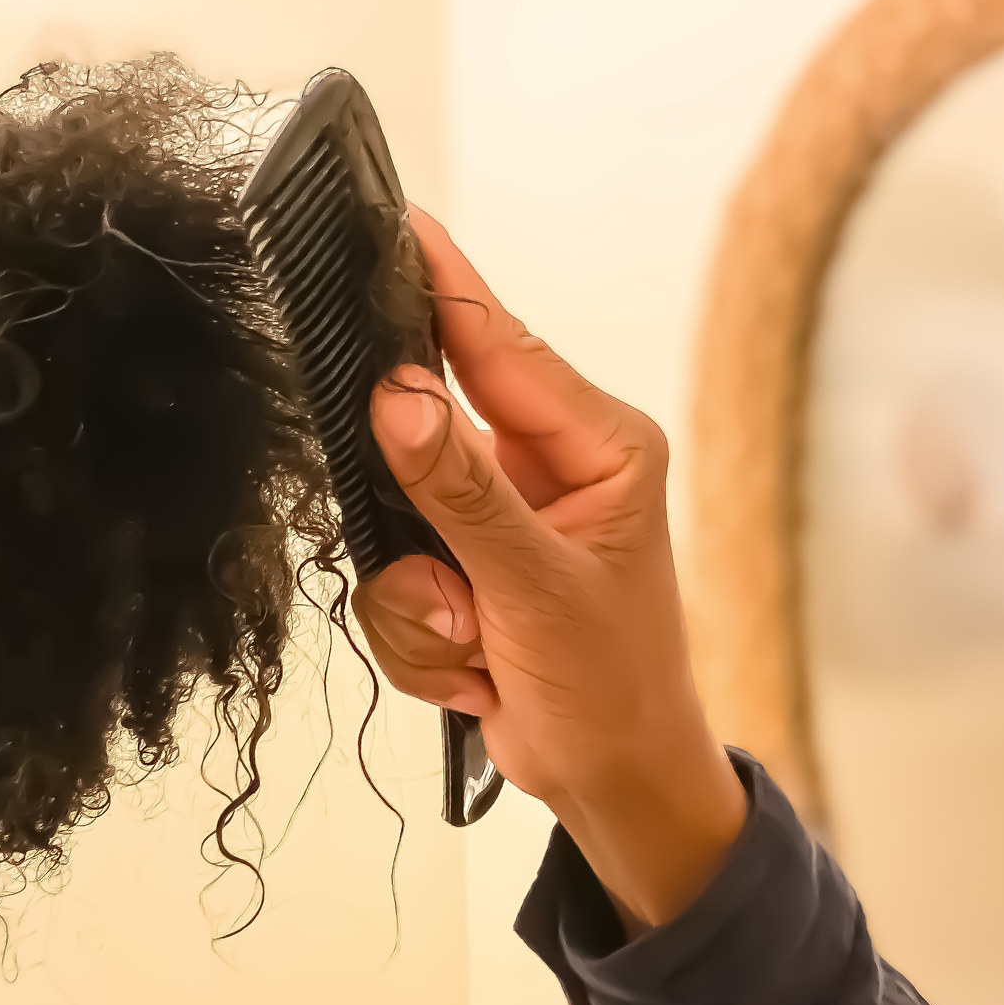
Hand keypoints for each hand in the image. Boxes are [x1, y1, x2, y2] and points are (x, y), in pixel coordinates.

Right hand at [355, 209, 746, 926]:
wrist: (612, 783)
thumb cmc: (615, 686)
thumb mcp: (539, 588)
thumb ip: (462, 491)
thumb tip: (399, 398)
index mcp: (596, 445)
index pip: (498, 344)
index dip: (440, 286)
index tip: (390, 221)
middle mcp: (542, 469)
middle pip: (423, 435)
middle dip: (420, 527)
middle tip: (453, 584)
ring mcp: (492, 521)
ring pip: (391, 519)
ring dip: (422, 599)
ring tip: (477, 644)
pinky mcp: (456, 570)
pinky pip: (388, 577)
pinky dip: (418, 636)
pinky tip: (472, 667)